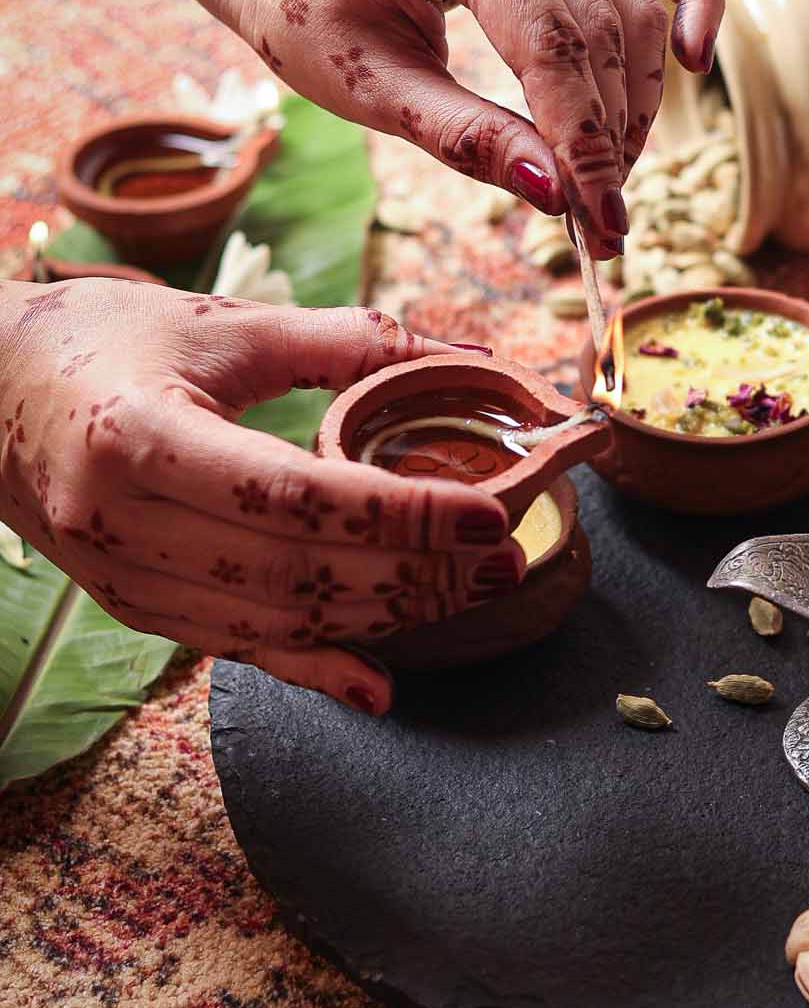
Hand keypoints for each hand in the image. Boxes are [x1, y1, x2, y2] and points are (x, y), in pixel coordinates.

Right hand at [0, 279, 527, 711]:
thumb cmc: (103, 340)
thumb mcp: (217, 323)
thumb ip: (339, 341)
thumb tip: (459, 355)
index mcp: (140, 436)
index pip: (295, 495)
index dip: (400, 513)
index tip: (486, 514)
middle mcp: (123, 520)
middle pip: (295, 573)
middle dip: (414, 574)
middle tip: (505, 560)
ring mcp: (124, 577)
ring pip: (275, 622)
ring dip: (383, 617)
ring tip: (468, 593)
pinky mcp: (134, 608)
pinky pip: (238, 650)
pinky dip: (314, 667)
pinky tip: (381, 684)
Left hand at [166, 0, 724, 257]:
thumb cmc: (309, 11)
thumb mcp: (371, 91)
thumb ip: (467, 139)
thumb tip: (557, 195)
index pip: (552, 51)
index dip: (585, 147)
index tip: (600, 223)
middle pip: (603, 33)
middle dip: (613, 139)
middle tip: (606, 222)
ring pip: (634, 9)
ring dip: (639, 102)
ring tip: (612, 178)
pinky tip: (697, 58)